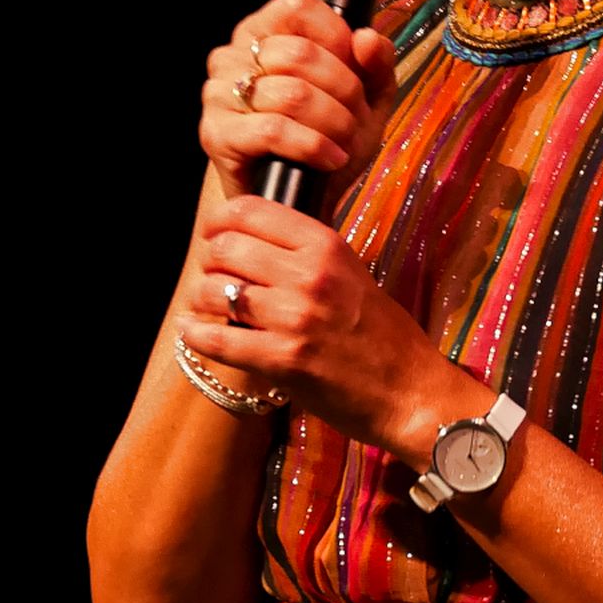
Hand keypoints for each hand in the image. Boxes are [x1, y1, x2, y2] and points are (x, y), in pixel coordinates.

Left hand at [181, 194, 487, 459]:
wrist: (410, 392)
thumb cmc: (382, 336)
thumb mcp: (351, 275)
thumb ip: (307, 255)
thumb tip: (254, 241)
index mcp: (326, 246)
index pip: (252, 210)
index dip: (221, 220)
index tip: (213, 234)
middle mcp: (308, 274)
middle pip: (226, 248)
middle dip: (210, 262)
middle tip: (211, 276)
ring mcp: (294, 317)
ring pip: (215, 290)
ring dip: (202, 298)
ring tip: (206, 307)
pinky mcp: (282, 359)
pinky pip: (218, 338)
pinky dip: (196, 334)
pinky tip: (192, 333)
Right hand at [200, 0, 397, 203]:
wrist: (288, 198)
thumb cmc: (323, 137)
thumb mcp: (364, 99)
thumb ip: (376, 64)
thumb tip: (367, 38)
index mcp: (263, 32)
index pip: (298, 6)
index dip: (335, 35)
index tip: (354, 68)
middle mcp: (233, 55)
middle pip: (300, 54)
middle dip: (344, 90)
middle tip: (356, 118)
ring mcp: (218, 94)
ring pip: (291, 94)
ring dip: (332, 121)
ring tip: (344, 141)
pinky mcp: (216, 134)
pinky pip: (272, 130)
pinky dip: (312, 145)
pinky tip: (330, 158)